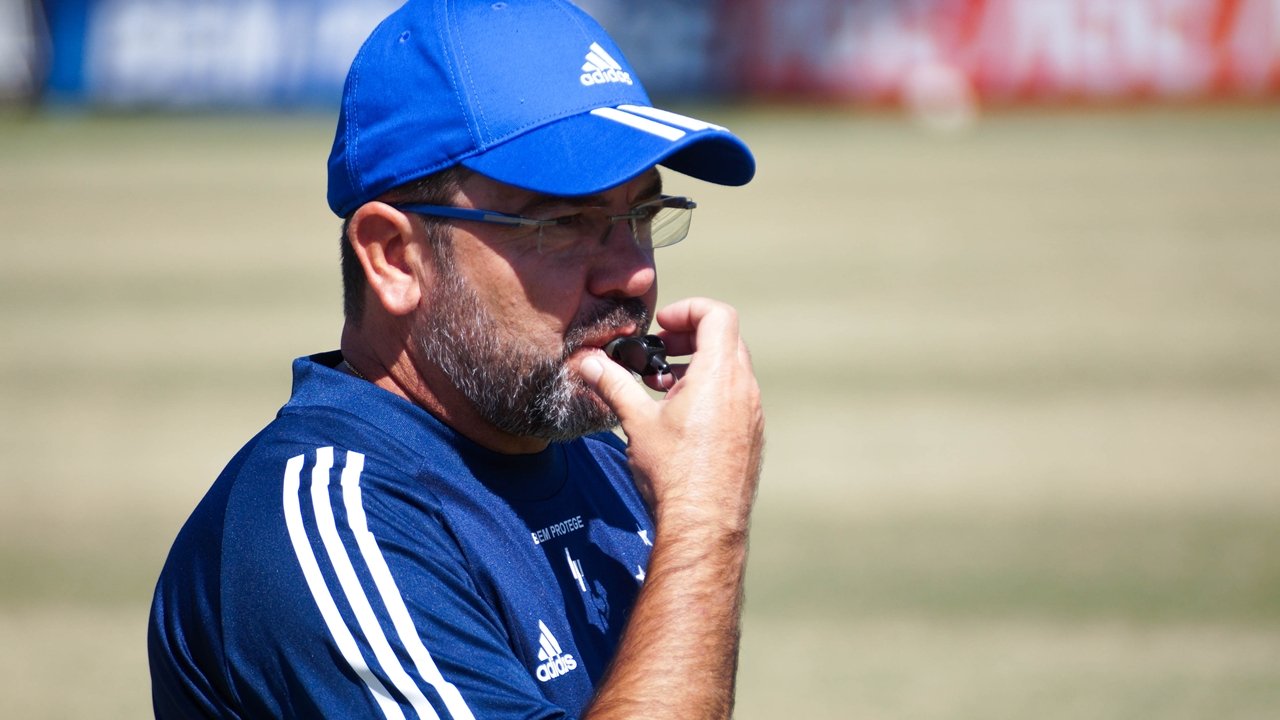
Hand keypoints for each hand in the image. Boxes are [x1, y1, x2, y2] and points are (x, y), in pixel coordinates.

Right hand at [578, 298, 763, 532]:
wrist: (704, 524)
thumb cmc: (673, 472)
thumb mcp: (636, 421)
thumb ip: (613, 383)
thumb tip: (589, 362)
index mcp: (719, 374)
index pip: (717, 315)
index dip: (688, 310)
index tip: (662, 327)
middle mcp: (743, 389)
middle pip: (726, 339)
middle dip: (689, 337)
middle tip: (660, 352)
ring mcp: (752, 414)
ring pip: (731, 370)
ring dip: (699, 366)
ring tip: (665, 387)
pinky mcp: (751, 437)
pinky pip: (736, 398)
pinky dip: (711, 392)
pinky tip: (682, 418)